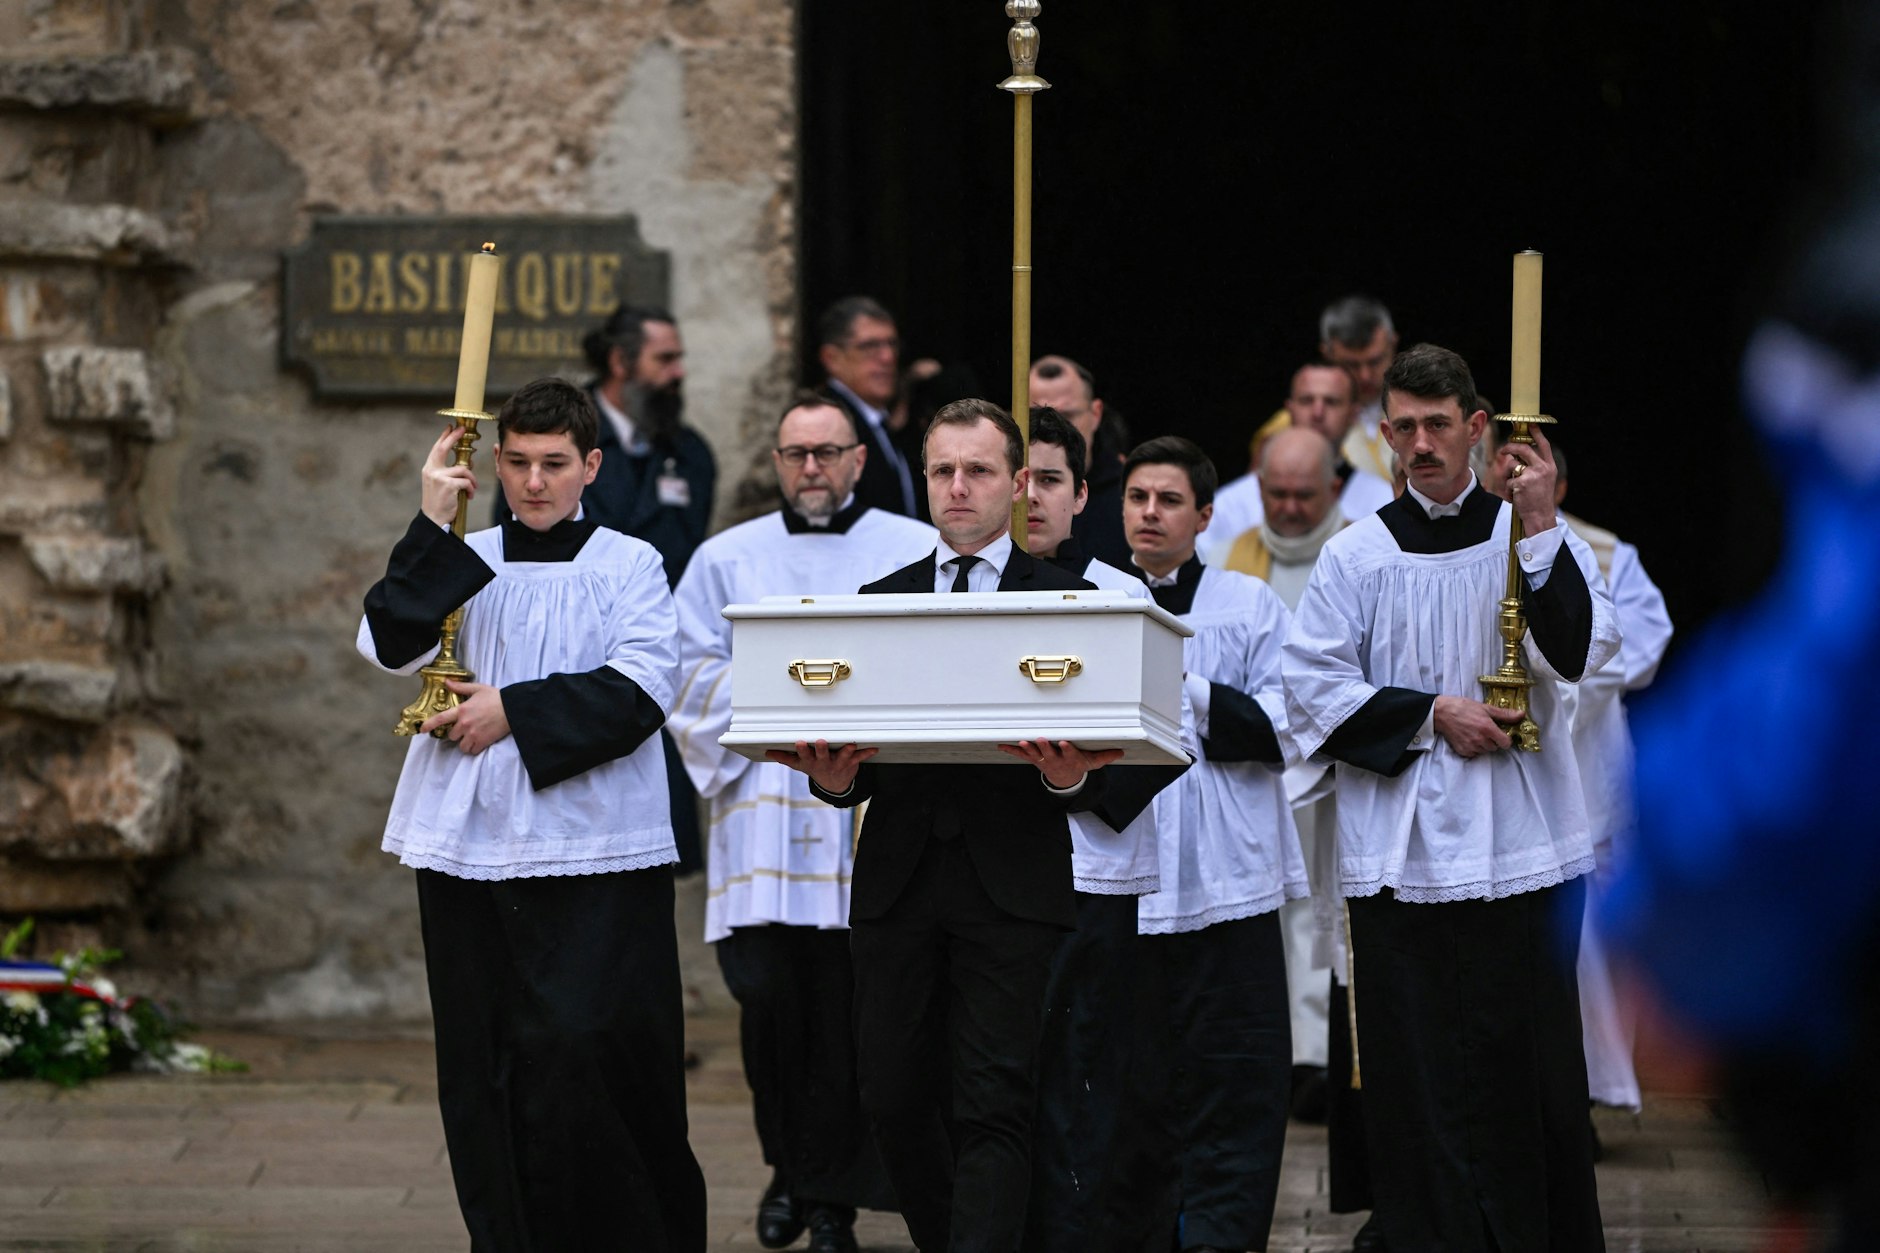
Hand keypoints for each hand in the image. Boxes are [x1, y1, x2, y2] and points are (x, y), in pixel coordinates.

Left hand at [419, 680, 509, 753]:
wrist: (513, 708)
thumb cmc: (496, 697)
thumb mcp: (478, 688)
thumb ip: (460, 687)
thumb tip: (447, 682)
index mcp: (461, 710)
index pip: (440, 719)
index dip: (429, 725)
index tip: (422, 730)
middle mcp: (464, 724)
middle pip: (451, 736)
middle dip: (456, 734)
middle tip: (464, 730)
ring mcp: (473, 734)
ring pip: (461, 746)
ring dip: (464, 743)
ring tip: (471, 738)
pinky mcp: (482, 742)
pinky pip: (472, 751)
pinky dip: (474, 748)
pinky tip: (478, 743)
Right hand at [421, 425, 476, 526]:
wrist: (434, 519)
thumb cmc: (440, 502)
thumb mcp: (440, 484)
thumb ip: (449, 472)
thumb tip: (467, 462)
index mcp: (429, 469)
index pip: (436, 449)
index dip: (444, 437)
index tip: (450, 427)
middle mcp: (431, 470)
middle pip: (443, 448)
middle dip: (453, 436)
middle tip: (462, 429)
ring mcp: (439, 477)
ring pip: (463, 469)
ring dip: (471, 480)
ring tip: (471, 489)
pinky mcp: (448, 485)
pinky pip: (467, 481)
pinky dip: (471, 489)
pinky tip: (469, 496)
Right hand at [765, 739, 877, 794]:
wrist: (834, 786)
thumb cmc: (814, 768)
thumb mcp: (799, 765)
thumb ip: (784, 757)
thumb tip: (767, 752)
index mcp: (811, 762)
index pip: (804, 756)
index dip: (802, 750)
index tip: (799, 742)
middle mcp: (824, 763)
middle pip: (822, 756)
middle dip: (822, 749)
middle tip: (821, 742)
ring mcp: (838, 764)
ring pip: (842, 757)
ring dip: (847, 751)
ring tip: (850, 745)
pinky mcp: (851, 763)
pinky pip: (859, 758)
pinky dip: (866, 753)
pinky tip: (874, 748)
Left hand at [997, 738, 1125, 788]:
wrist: (1066, 781)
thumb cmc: (1079, 766)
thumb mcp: (1093, 762)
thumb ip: (1105, 756)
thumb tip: (1121, 752)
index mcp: (1070, 760)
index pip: (1069, 754)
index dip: (1067, 749)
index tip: (1065, 743)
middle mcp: (1056, 761)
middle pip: (1050, 754)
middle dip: (1045, 747)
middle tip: (1040, 739)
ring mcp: (1044, 761)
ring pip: (1035, 755)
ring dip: (1028, 749)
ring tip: (1023, 742)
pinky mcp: (1035, 760)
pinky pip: (1022, 755)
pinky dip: (1012, 750)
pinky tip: (1002, 745)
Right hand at [1432, 695, 1522, 757]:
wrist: (1441, 713)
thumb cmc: (1463, 707)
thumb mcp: (1485, 708)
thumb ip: (1504, 714)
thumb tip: (1521, 715)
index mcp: (1488, 728)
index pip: (1506, 743)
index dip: (1505, 739)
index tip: (1501, 733)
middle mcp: (1481, 740)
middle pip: (1495, 747)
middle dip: (1493, 740)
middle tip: (1484, 730)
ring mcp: (1471, 747)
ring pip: (1485, 751)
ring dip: (1483, 744)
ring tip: (1475, 733)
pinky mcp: (1463, 751)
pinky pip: (1474, 754)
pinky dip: (1473, 748)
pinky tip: (1468, 738)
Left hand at [1494, 427, 1557, 535]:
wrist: (1540, 516)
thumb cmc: (1540, 499)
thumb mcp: (1544, 480)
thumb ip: (1535, 466)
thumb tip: (1518, 456)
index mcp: (1550, 466)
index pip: (1544, 444)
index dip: (1536, 433)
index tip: (1530, 424)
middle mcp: (1543, 468)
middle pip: (1523, 449)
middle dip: (1510, 447)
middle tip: (1503, 450)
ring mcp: (1532, 475)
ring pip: (1512, 466)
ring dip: (1509, 475)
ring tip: (1516, 487)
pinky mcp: (1521, 483)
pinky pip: (1508, 481)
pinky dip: (1509, 489)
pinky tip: (1516, 496)